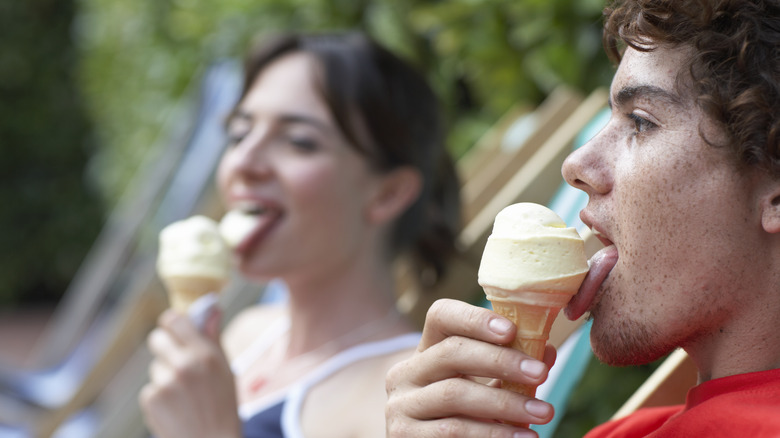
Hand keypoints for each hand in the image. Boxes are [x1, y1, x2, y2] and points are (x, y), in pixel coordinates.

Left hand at [140, 308, 241, 437]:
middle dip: (164, 346)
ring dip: (165, 376)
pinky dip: (159, 397)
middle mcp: (184, 364)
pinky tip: (175, 408)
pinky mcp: (152, 399)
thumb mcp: (226, 369)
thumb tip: (211, 307)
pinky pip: (151, 388)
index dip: (172, 323)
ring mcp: (165, 382)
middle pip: (157, 338)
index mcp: (205, 353)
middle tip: (176, 360)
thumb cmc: (223, 407)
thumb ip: (213, 337)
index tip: (175, 329)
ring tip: (184, 396)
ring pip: (156, 367)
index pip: (174, 320)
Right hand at [385, 299, 556, 436]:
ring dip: (505, 403)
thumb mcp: (482, 389)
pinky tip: (520, 436)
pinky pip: (453, 430)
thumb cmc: (462, 417)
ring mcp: (401, 405)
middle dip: (500, 361)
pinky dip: (492, 433)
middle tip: (540, 373)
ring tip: (542, 412)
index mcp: (425, 351)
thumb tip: (546, 351)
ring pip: (454, 394)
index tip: (511, 330)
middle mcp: (405, 373)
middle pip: (451, 352)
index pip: (441, 316)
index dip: (474, 319)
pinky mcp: (403, 435)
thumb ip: (508, 370)